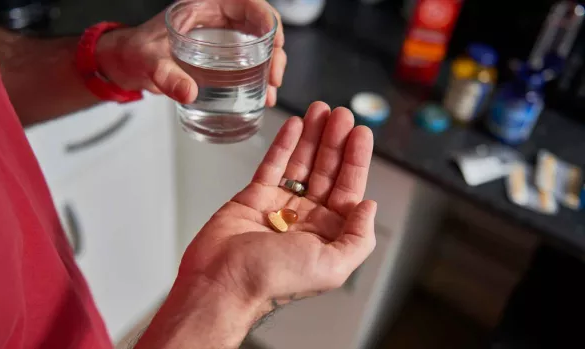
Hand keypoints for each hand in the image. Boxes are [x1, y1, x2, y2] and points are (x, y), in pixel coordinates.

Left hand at [96, 0, 285, 106]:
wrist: (124, 65)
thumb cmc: (134, 52)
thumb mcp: (149, 61)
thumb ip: (166, 76)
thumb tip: (188, 91)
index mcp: (203, 6)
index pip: (247, 3)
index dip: (267, 19)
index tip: (274, 42)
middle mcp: (215, 18)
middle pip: (259, 26)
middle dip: (275, 50)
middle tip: (275, 76)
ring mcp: (219, 37)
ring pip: (257, 44)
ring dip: (271, 65)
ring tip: (272, 90)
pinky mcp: (218, 57)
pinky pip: (247, 60)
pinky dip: (258, 76)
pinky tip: (262, 94)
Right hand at [178, 102, 376, 317]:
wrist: (222, 283)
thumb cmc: (274, 280)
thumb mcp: (332, 266)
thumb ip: (358, 237)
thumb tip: (369, 206)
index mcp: (327, 234)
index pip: (348, 188)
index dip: (356, 159)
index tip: (361, 133)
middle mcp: (306, 218)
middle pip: (326, 171)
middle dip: (335, 141)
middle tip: (341, 114)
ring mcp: (279, 205)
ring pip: (300, 163)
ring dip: (313, 136)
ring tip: (321, 110)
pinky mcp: (253, 197)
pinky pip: (272, 165)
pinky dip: (284, 144)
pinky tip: (295, 125)